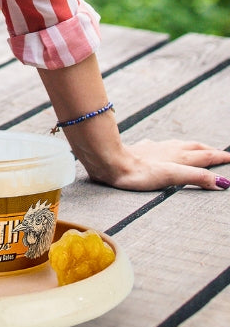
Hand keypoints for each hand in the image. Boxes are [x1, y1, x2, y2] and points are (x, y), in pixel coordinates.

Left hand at [88, 138, 229, 190]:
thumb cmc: (137, 171)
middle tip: (220, 153)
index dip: (219, 157)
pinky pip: (160, 146)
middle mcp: (167, 149)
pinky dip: (170, 147)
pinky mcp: (140, 150)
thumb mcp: (171, 176)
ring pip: (177, 145)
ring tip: (197, 149)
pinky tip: (161, 147)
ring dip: (191, 147)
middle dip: (208, 150)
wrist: (108, 161)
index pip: (204, 156)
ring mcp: (153, 148)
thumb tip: (221, 181)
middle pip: (193, 148)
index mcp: (177, 156)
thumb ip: (196, 177)